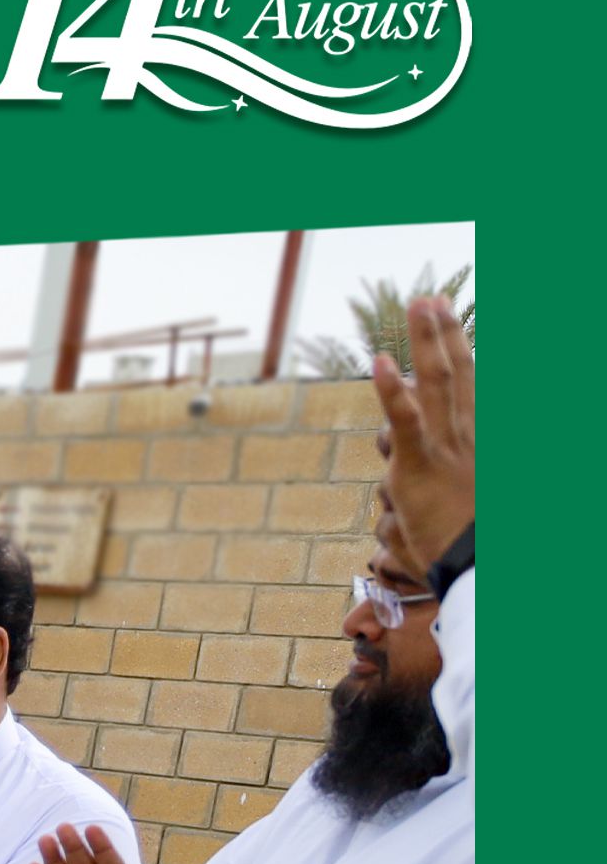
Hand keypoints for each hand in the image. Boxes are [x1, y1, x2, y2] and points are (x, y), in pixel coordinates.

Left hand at [368, 294, 473, 571]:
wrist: (480, 564)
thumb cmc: (461, 547)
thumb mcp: (440, 511)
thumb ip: (413, 494)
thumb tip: (387, 501)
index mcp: (475, 441)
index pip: (466, 385)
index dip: (455, 348)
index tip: (445, 317)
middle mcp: (467, 436)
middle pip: (455, 373)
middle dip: (441, 333)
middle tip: (429, 299)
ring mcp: (445, 448)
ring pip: (438, 383)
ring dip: (427, 341)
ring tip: (418, 306)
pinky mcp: (420, 465)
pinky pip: (406, 421)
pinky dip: (394, 391)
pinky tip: (383, 361)